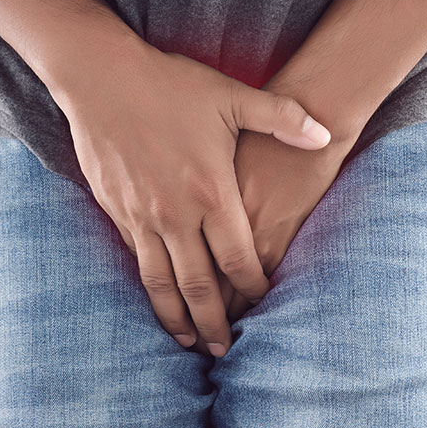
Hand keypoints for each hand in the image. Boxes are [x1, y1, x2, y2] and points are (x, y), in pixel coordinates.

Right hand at [50, 35, 331, 355]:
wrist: (101, 77)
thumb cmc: (170, 84)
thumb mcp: (232, 97)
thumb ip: (281, 119)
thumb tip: (326, 133)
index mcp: (211, 192)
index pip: (238, 258)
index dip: (252, 286)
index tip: (263, 302)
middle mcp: (175, 213)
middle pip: (199, 285)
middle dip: (215, 322)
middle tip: (226, 350)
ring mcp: (142, 216)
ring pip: (161, 282)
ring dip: (177, 317)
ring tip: (190, 342)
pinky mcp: (116, 211)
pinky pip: (136, 260)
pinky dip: (150, 288)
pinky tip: (159, 299)